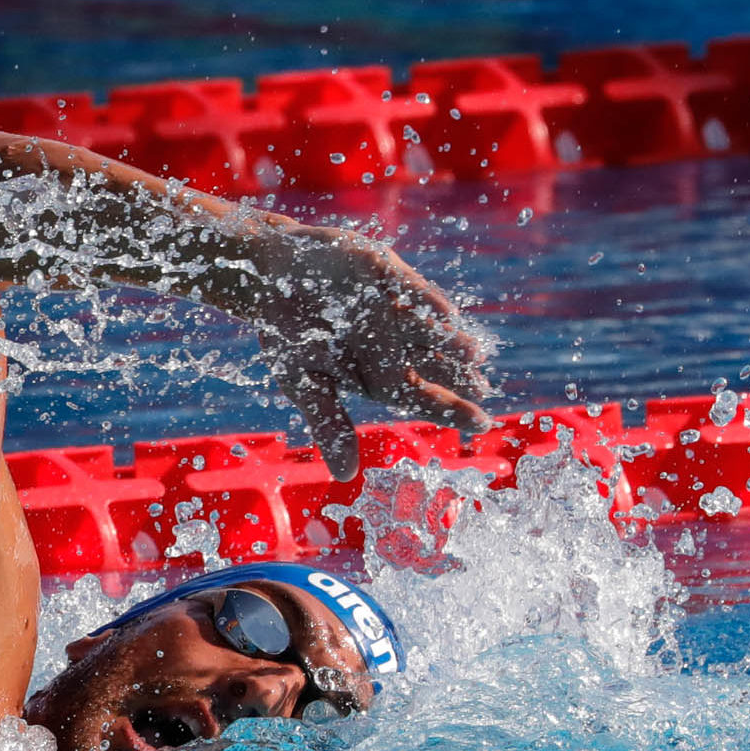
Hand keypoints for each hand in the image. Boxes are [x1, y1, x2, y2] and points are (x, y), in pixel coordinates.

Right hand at [261, 225, 492, 480]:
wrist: (266, 274)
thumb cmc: (285, 331)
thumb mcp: (302, 382)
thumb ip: (328, 422)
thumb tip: (345, 476)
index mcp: (377, 374)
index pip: (421, 397)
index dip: (451, 410)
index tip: (480, 423)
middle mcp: (393, 344)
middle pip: (433, 365)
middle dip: (458, 377)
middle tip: (483, 390)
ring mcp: (392, 310)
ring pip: (427, 329)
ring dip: (449, 341)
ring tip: (473, 354)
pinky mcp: (387, 275)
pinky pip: (408, 290)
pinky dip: (424, 301)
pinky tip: (445, 315)